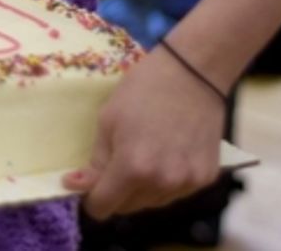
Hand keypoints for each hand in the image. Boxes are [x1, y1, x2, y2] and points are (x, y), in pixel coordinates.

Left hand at [62, 42, 226, 218]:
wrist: (193, 74)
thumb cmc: (143, 90)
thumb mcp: (107, 121)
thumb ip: (95, 161)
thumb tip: (74, 186)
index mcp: (133, 168)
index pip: (105, 206)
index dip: (92, 199)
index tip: (89, 185)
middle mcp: (163, 183)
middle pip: (129, 207)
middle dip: (116, 192)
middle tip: (115, 163)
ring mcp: (188, 183)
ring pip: (153, 202)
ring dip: (141, 190)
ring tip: (143, 156)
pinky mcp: (207, 177)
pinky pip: (177, 193)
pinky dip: (166, 183)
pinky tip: (165, 156)